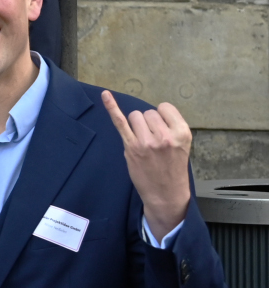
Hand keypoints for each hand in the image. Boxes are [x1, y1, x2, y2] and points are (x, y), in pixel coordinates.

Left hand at [104, 92, 193, 238]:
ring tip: (144, 142)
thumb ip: (170, 128)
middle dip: (149, 124)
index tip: (162, 129)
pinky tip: (105, 95)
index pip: (165, 108)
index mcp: (182, 132)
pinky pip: (120, 122)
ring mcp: (146, 141)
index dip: (161, 117)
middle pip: (148, 113)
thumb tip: (150, 113)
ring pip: (135, 116)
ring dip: (137, 126)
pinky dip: (111, 107)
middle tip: (153, 142)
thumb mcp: (182, 145)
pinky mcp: (131, 147)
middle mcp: (165, 135)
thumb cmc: (173, 168)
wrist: (166, 193)